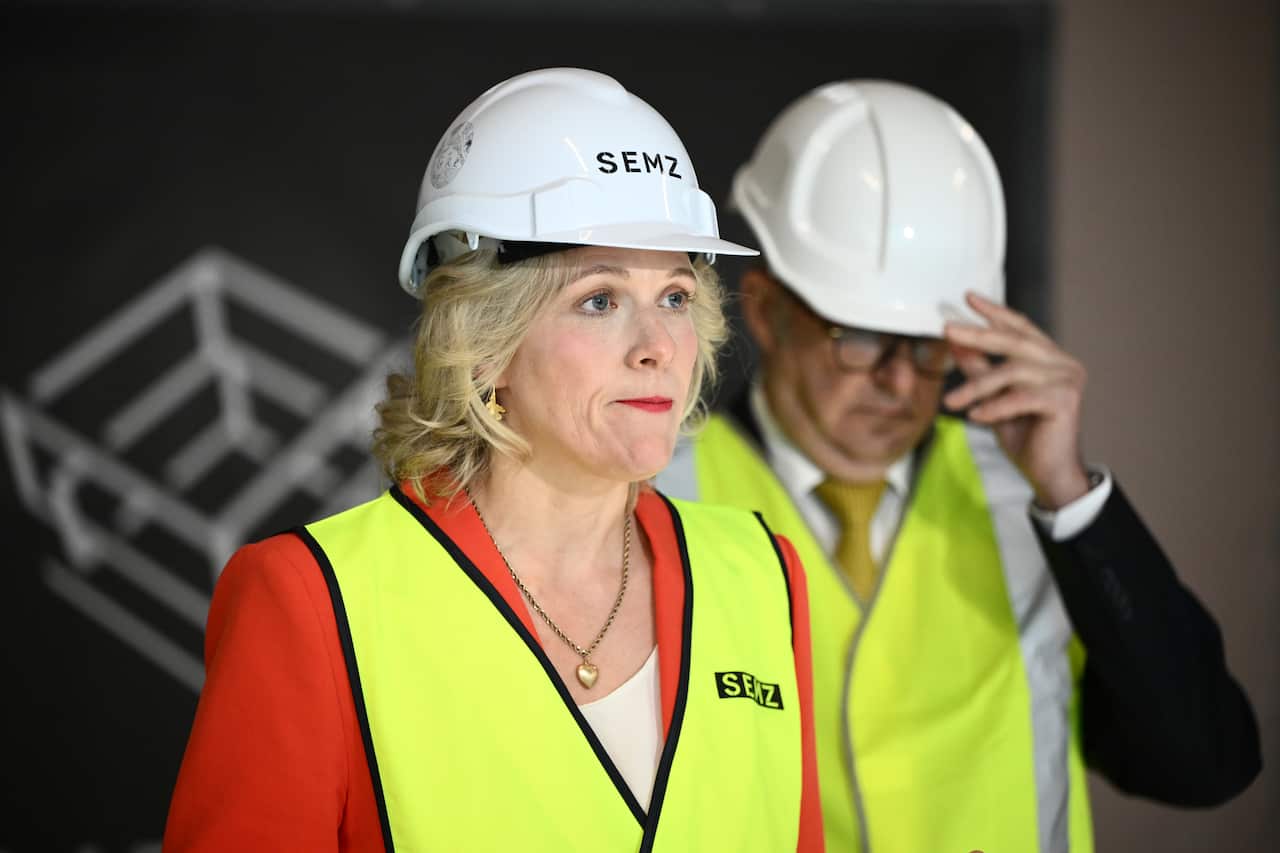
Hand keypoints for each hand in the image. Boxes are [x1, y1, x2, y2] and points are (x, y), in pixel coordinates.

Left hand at [943, 292, 1090, 508]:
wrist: (1048, 472)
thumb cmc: (1024, 434)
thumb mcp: (992, 396)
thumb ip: (978, 368)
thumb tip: (955, 342)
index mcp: (1049, 358)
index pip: (1020, 328)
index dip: (995, 313)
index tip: (968, 298)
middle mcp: (1063, 363)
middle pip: (1014, 343)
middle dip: (978, 335)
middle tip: (948, 330)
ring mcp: (1068, 379)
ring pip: (1012, 372)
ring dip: (977, 387)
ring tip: (951, 402)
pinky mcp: (1066, 400)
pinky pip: (1021, 397)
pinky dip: (995, 406)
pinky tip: (976, 416)